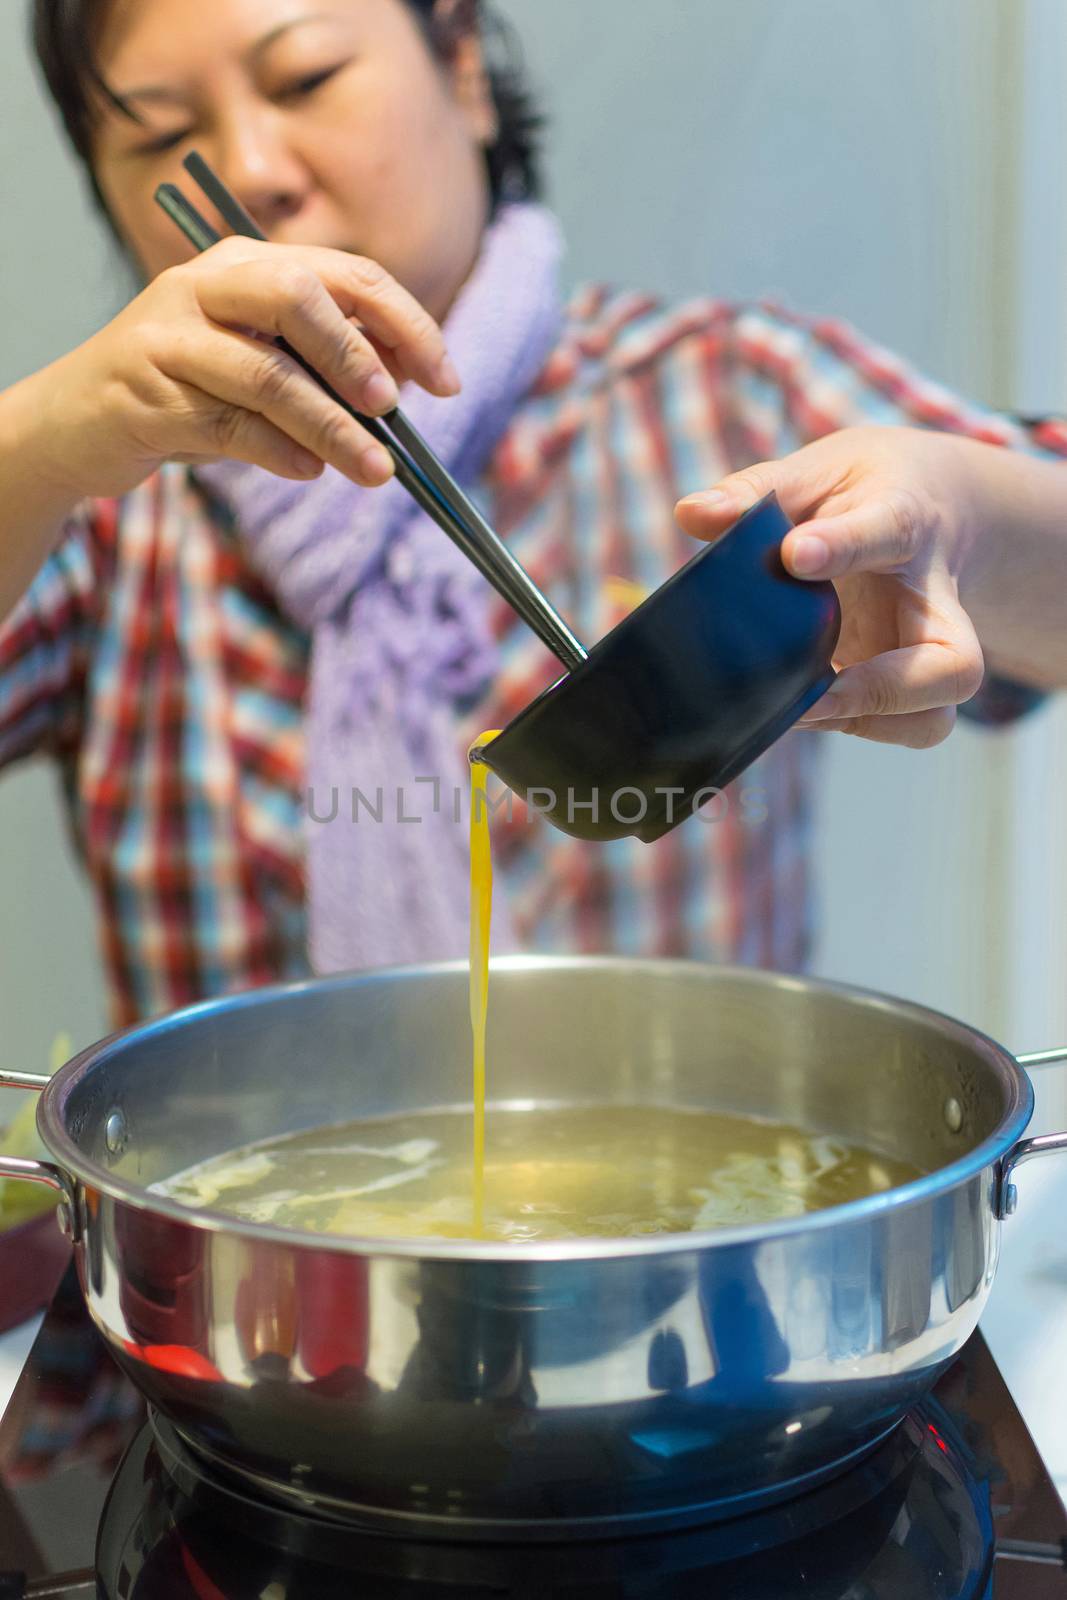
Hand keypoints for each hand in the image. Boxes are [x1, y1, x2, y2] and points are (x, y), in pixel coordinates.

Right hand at [34, 237, 459, 500]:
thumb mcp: (264, 363)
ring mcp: (170, 336)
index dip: (405, 324)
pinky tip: (308, 472)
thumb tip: (404, 387)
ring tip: (373, 471)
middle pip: (298, 297)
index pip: (346, 274)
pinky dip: (277, 452)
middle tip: (395, 409)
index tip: (445, 381)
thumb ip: (324, 363)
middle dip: (356, 355)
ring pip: (267, 374)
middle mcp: (207, 285)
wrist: (80, 421)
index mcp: (249, 263)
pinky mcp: (146, 393)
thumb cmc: (191, 391)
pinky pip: (228, 424)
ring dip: (331, 428)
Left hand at [676, 426, 993, 747]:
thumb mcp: (821, 470)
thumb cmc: (867, 490)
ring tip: (802, 705)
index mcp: (906, 522)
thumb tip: (691, 513)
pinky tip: (802, 706)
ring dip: (867, 722)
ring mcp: (929, 652)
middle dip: (884, 690)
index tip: (794, 554)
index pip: (887, 532)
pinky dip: (855, 725)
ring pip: (932, 717)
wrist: (939, 503)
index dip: (842, 546)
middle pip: (954, 667)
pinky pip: (903, 727)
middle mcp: (934, 600)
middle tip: (818, 690)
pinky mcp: (912, 686)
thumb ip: (757, 492)